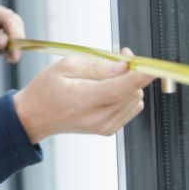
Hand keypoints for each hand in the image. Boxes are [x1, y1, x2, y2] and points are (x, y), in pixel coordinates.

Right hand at [12, 49, 153, 143]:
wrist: (34, 117)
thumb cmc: (46, 89)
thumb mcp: (66, 66)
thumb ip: (98, 65)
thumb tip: (124, 66)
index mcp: (86, 99)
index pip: (123, 87)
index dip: (142, 73)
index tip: (153, 63)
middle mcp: (100, 117)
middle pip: (133, 90)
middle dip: (130, 72)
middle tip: (116, 59)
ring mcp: (106, 126)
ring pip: (135, 98)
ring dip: (128, 83)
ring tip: (105, 76)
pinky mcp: (109, 130)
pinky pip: (131, 107)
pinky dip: (125, 95)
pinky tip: (107, 89)